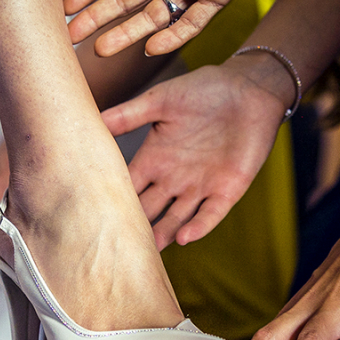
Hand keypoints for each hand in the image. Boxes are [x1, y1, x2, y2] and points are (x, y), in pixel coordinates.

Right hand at [103, 57, 288, 248]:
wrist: (248, 89)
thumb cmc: (204, 90)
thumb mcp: (160, 101)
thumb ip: (127, 115)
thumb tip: (91, 119)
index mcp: (154, 160)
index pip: (127, 187)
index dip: (113, 201)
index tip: (92, 218)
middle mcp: (173, 179)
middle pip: (148, 210)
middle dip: (136, 227)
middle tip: (117, 246)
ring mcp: (199, 187)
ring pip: (176, 219)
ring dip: (164, 234)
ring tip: (149, 250)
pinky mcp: (226, 191)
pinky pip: (210, 214)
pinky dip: (198, 226)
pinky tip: (184, 237)